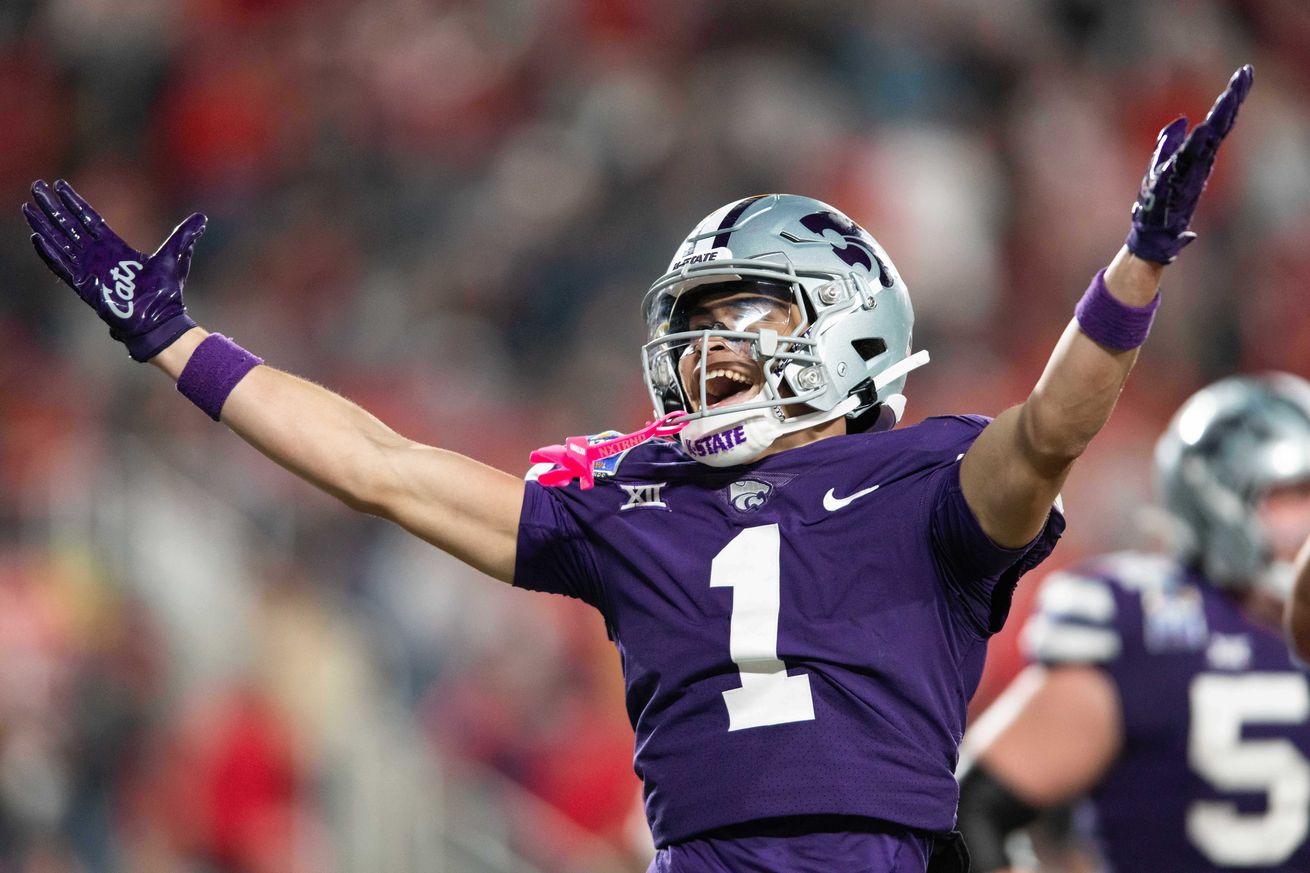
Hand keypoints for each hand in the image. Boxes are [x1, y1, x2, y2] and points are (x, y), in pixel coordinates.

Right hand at [23, 179, 207, 360]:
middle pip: (70, 226)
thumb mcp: (176, 257)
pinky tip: (37, 238)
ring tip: (27, 208)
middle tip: (36, 188)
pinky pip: (63, 268)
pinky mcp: (86, 287)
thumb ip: (184, 236)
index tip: (59, 186)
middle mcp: (99, 257)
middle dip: (53, 207)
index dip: (74, 203)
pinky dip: (50, 254)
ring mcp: (90, 271)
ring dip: (44, 225)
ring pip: (61, 243)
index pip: (89, 220)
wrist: (161, 321)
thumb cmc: (167, 294)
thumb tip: (201, 218)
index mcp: (115, 248)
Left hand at [1126, 64, 1252, 263]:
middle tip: (1246, 74)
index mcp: (1198, 153)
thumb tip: (1181, 120)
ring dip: (1218, 117)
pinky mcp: (1175, 184)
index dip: (1231, 98)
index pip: (1219, 120)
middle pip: (1220, 124)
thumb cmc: (1158, 199)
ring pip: (1208, 139)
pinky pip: (1186, 161)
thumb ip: (1170, 141)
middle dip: (1232, 99)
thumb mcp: (1161, 163)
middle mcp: (1199, 159)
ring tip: (1229, 94)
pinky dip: (1194, 145)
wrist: (1152, 232)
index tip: (1245, 73)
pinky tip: (1202, 130)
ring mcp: (1189, 171)